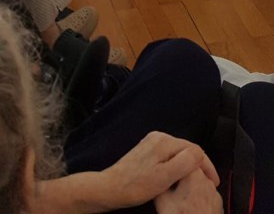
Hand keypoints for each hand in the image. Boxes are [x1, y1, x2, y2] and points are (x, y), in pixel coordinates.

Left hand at [102, 132, 218, 208]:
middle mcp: (158, 137)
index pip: (194, 149)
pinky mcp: (148, 150)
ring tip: (198, 181)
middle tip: (209, 183)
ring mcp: (152, 143)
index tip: (213, 182)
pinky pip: (170, 155)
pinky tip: (181, 177)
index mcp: (164, 141)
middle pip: (187, 149)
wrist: (112, 188)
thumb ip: (184, 163)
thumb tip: (199, 154)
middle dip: (200, 165)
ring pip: (179, 152)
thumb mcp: (164, 177)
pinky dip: (179, 165)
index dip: (207, 165)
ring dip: (190, 165)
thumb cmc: (136, 185)